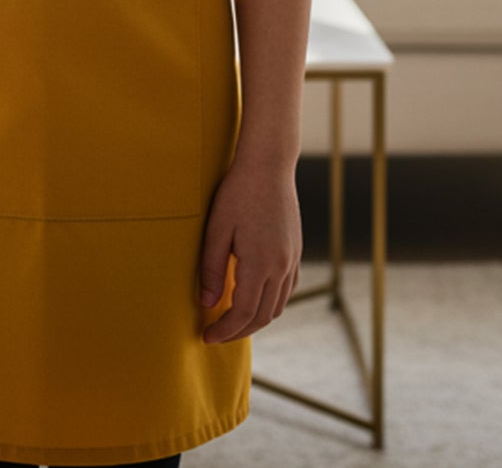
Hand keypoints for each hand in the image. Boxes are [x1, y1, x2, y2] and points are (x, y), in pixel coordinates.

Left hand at [198, 157, 301, 343]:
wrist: (268, 165)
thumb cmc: (237, 193)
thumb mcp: (216, 229)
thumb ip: (211, 269)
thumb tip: (206, 304)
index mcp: (260, 263)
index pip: (243, 313)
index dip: (224, 330)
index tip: (206, 336)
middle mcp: (281, 266)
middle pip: (262, 316)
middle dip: (238, 331)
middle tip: (215, 335)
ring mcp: (292, 260)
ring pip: (277, 306)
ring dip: (255, 320)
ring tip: (232, 320)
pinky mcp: (296, 252)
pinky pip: (287, 290)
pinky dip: (270, 303)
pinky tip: (254, 299)